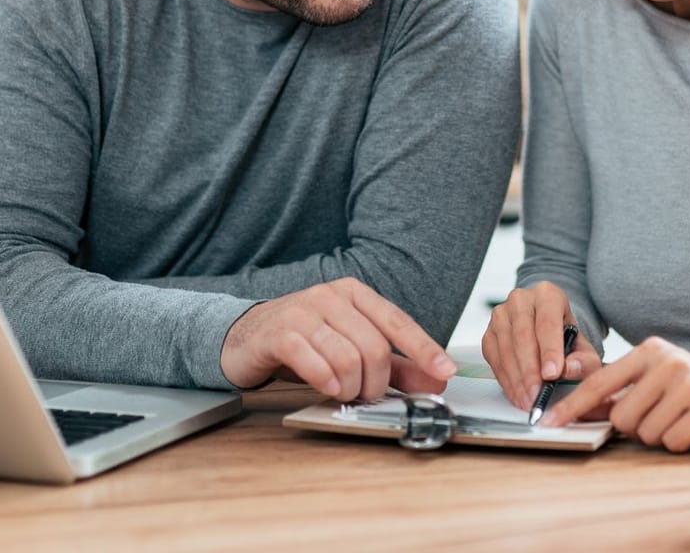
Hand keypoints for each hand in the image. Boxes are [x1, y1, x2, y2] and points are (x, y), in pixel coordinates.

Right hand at [218, 277, 456, 401]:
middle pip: (374, 347)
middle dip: (377, 382)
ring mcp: (303, 312)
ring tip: (344, 391)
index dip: (424, 350)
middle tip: (367, 394)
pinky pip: (314, 362)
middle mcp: (330, 296)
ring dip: (351, 386)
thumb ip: (396, 365)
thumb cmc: (304, 341)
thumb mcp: (352, 349)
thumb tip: (436, 380)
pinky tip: (327, 388)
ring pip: (347, 357)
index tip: (445, 373)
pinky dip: (326, 382)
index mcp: (354, 294)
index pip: (398, 322)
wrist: (245, 337)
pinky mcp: (279, 333)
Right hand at [480, 281, 602, 408]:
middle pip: (523, 336)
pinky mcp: (489, 332)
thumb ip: (584, 360)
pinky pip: (494, 358)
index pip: (547, 321)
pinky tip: (516, 393)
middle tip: (537, 394)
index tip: (552, 374)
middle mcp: (521, 299)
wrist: (549, 331)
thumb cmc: (566, 337)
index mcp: (547, 294)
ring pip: (505, 348)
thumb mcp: (584, 348)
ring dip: (516, 378)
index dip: (549, 350)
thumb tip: (570, 369)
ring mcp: (501, 315)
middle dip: (530, 370)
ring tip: (528, 399)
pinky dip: (505, 379)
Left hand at [539, 337, 689, 451]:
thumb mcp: (661, 376)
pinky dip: (682, 442)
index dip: (572, 405)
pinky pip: (672, 441)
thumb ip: (625, 388)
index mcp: (651, 350)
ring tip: (683, 418)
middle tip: (665, 415)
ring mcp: (689, 382)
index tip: (549, 422)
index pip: (600, 382)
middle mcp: (668, 361)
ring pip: (646, 433)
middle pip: (622, 417)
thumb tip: (582, 408)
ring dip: (663, 435)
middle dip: (639, 427)